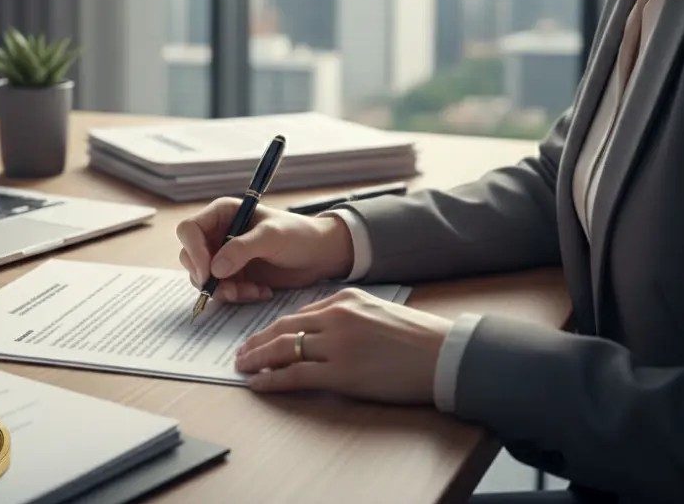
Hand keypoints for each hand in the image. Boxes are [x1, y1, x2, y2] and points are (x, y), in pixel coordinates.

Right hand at [175, 198, 353, 301]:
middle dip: (208, 277)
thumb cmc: (299, 235)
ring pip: (203, 278)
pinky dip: (238, 295)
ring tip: (254, 290)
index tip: (208, 273)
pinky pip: (221, 291)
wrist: (319, 255)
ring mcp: (223, 256)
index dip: (193, 251)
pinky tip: (261, 292)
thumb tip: (214, 269)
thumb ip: (242, 249)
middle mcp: (217, 233)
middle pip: (190, 257)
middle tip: (232, 289)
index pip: (189, 230)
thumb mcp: (272, 237)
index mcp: (222, 214)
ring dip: (225, 290)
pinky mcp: (233, 275)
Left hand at [234, 288, 451, 403]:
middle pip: (283, 328)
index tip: (257, 337)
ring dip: (258, 360)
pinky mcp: (342, 373)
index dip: (271, 328)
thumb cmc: (415, 336)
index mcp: (343, 299)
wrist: (442, 354)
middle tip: (240, 353)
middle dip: (256, 342)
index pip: (296, 314)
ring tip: (243, 368)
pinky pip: (296, 375)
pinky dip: (273, 380)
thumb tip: (317, 326)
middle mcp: (335, 318)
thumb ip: (345, 313)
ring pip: (284, 350)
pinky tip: (259, 384)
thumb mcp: (376, 308)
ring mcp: (337, 345)